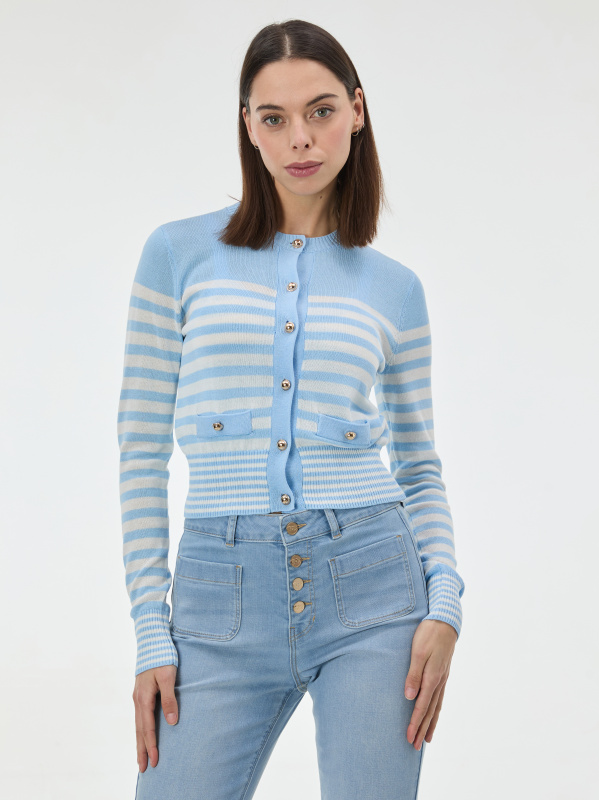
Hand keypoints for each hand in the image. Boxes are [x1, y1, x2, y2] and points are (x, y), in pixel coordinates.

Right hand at [133, 665, 177, 771]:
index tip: (154, 761)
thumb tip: (172, 722)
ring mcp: (137, 696)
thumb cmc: (161, 656)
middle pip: (139, 730)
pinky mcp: (140, 692)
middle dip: (142, 749)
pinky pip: (140, 716)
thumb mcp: (168, 676)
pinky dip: (141, 729)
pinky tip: (143, 734)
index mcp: (144, 698)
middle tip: (144, 768)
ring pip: (138, 724)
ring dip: (140, 741)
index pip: (148, 728)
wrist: (151, 639)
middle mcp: (138, 699)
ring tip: (141, 757)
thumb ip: (170, 698)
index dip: (151, 745)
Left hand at [404, 619, 457, 749]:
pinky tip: (434, 714)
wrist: (445, 620)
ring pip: (437, 706)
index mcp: (432, 677)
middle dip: (422, 729)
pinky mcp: (443, 673)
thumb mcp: (418, 652)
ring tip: (426, 738)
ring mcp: (442, 677)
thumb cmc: (429, 634)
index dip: (415, 723)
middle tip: (415, 746)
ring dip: (430, 723)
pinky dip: (436, 710)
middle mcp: (439, 681)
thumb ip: (414, 674)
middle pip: (430, 711)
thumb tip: (410, 697)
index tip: (409, 738)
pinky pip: (440, 697)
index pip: (422, 706)